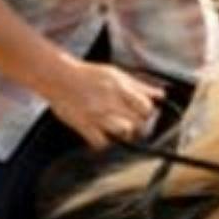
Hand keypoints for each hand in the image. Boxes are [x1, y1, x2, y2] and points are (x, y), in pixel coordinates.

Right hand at [45, 58, 163, 149]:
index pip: (146, 106)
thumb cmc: (88, 74)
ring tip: (116, 129)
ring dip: (123, 134)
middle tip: (129, 123)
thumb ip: (139, 85)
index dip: (146, 112)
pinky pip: (101, 143)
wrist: (57, 76)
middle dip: (138, 125)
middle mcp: (111, 101)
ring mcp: (97, 115)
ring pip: (124, 132)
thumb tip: (161, 95)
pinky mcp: (84, 125)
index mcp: (120, 87)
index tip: (141, 113)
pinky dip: (103, 143)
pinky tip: (101, 136)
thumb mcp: (116, 74)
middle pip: (138, 122)